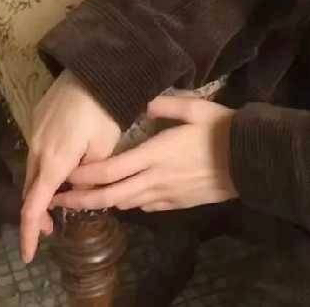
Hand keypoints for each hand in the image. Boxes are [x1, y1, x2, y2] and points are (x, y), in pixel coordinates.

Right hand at [20, 69, 122, 263]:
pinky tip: (61, 163)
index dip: (30, 231)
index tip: (29, 254)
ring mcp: (35, 130)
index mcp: (54, 160)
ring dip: (43, 185)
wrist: (95, 66)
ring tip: (60, 196)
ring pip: (34, 167)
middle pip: (32, 188)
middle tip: (54, 226)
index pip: (34, 205)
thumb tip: (81, 185)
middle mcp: (38, 147)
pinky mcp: (38, 116)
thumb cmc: (106, 106)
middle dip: (39, 211)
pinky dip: (45, 163)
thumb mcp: (106, 144)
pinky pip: (37, 148)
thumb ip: (92, 171)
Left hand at [49, 95, 238, 212]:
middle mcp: (156, 178)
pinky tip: (127, 197)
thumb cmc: (223, 129)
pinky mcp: (179, 203)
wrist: (250, 157)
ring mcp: (167, 194)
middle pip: (112, 195)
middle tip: (60, 201)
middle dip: (83, 199)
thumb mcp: (197, 108)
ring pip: (127, 204)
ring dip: (105, 202)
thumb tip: (144, 103)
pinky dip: (130, 203)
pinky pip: (147, 207)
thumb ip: (167, 106)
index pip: (112, 170)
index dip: (87, 175)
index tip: (67, 176)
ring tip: (87, 199)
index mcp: (157, 153)